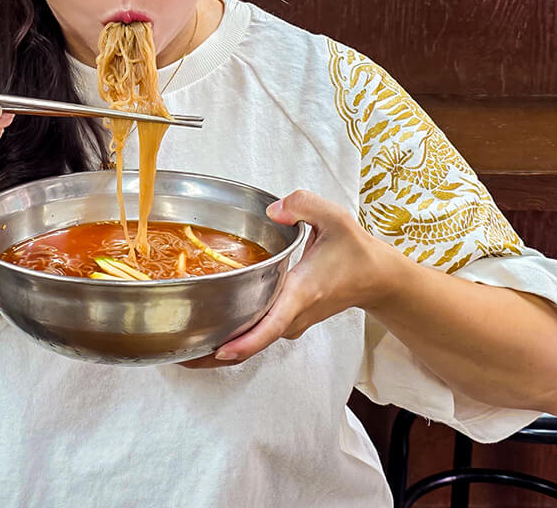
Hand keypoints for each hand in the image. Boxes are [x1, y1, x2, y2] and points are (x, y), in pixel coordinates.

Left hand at [180, 189, 394, 367]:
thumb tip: (274, 210)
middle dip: (216, 350)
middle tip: (179, 352)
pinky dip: (235, 338)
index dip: (245, 341)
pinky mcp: (289, 323)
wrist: (377, 278)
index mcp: (301, 291)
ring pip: (253, 341)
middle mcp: (294, 314)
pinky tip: (209, 333)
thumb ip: (303, 204)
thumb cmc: (355, 251)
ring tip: (184, 346)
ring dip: (223, 346)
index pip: (271, 324)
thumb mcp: (334, 217)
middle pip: (253, 340)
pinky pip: (258, 334)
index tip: (219, 350)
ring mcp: (292, 323)